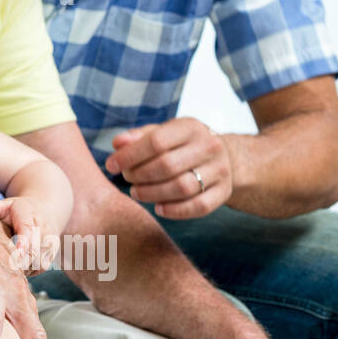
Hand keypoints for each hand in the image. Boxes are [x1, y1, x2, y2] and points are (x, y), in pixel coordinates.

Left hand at [0, 195, 60, 275]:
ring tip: (4, 264)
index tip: (17, 253)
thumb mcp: (6, 205)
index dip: (23, 243)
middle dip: (17, 261)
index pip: (28, 231)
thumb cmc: (21, 210)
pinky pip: (36, 270)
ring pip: (34, 264)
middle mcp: (43, 233)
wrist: (48, 213)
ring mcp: (48, 247)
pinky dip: (24, 270)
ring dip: (19, 267)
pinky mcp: (48, 258)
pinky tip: (14, 266)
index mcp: (31, 219)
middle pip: (31, 252)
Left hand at [106, 117, 231, 218]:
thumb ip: (138, 137)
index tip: (111, 165)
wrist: (226, 157)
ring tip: (137, 192)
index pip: (156, 142)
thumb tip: (117, 143)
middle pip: (167, 166)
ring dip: (153, 194)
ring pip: (182, 187)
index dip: (129, 155)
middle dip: (140, 175)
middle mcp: (210, 147)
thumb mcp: (163, 132)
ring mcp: (220, 170)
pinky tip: (158, 208)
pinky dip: (175, 211)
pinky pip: (199, 206)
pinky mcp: (224, 192)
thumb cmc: (183, 144)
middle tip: (127, 178)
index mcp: (191, 127)